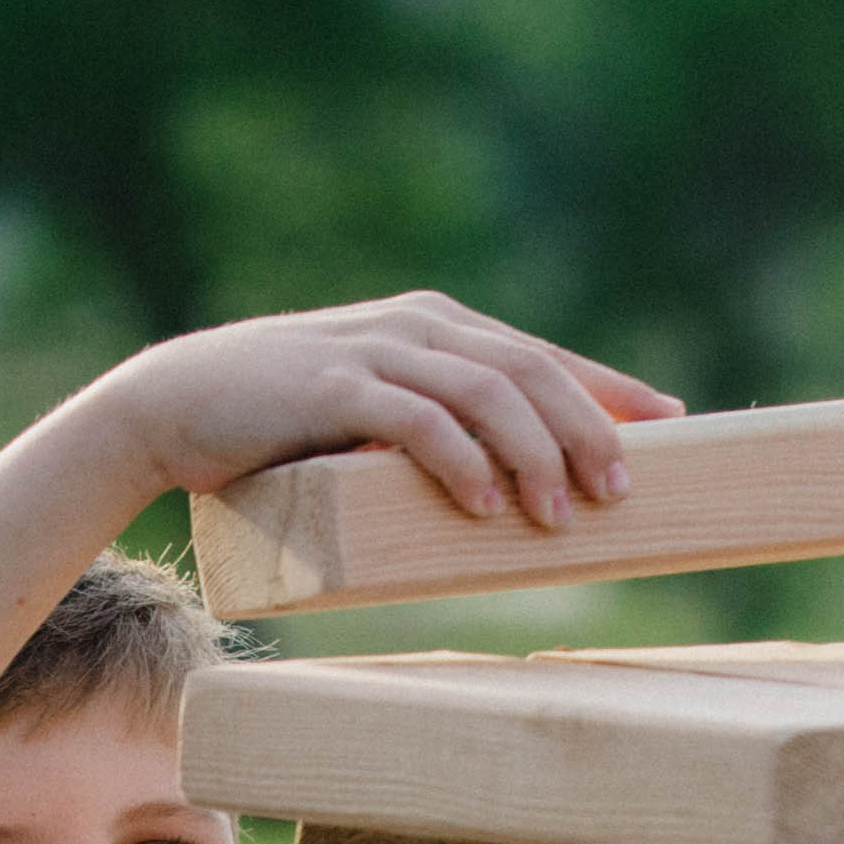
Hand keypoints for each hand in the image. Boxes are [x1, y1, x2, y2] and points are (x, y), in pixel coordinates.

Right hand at [91, 295, 682, 534]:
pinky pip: (414, 419)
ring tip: (561, 515)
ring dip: (533, 453)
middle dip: (588, 428)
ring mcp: (374, 352)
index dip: (610, 389)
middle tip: (625, 490)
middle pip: (530, 370)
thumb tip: (503, 496)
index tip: (673, 425)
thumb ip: (432, 435)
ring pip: (485, 392)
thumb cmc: (280, 430)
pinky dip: (459, 460)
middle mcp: (417, 329)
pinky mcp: (330, 388)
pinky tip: (487, 503)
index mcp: (438, 331)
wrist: (170, 408)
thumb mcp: (372, 424)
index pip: (543, 357)